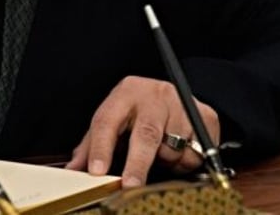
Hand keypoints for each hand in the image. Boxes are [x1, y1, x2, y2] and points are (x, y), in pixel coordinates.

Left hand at [66, 75, 218, 186]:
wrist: (173, 94)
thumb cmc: (136, 112)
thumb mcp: (112, 119)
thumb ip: (91, 145)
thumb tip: (73, 171)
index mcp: (126, 93)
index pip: (109, 120)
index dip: (100, 147)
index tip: (96, 171)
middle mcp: (155, 94)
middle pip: (146, 133)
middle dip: (138, 163)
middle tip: (131, 186)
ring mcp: (182, 102)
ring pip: (174, 146)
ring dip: (167, 160)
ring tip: (162, 155)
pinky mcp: (206, 115)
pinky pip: (196, 151)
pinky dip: (187, 160)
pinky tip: (181, 150)